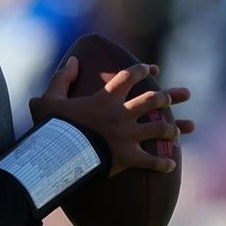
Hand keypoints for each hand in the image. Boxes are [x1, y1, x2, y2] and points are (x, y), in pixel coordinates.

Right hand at [29, 57, 196, 176]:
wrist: (59, 154)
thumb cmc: (53, 127)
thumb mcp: (47, 100)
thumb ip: (61, 78)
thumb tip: (73, 60)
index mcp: (106, 99)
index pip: (129, 77)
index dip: (142, 70)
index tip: (152, 69)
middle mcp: (122, 114)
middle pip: (153, 100)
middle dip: (167, 98)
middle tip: (174, 98)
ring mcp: (129, 136)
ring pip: (160, 128)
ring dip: (172, 129)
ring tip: (177, 132)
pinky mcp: (129, 157)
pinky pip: (152, 161)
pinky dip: (163, 164)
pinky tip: (171, 165)